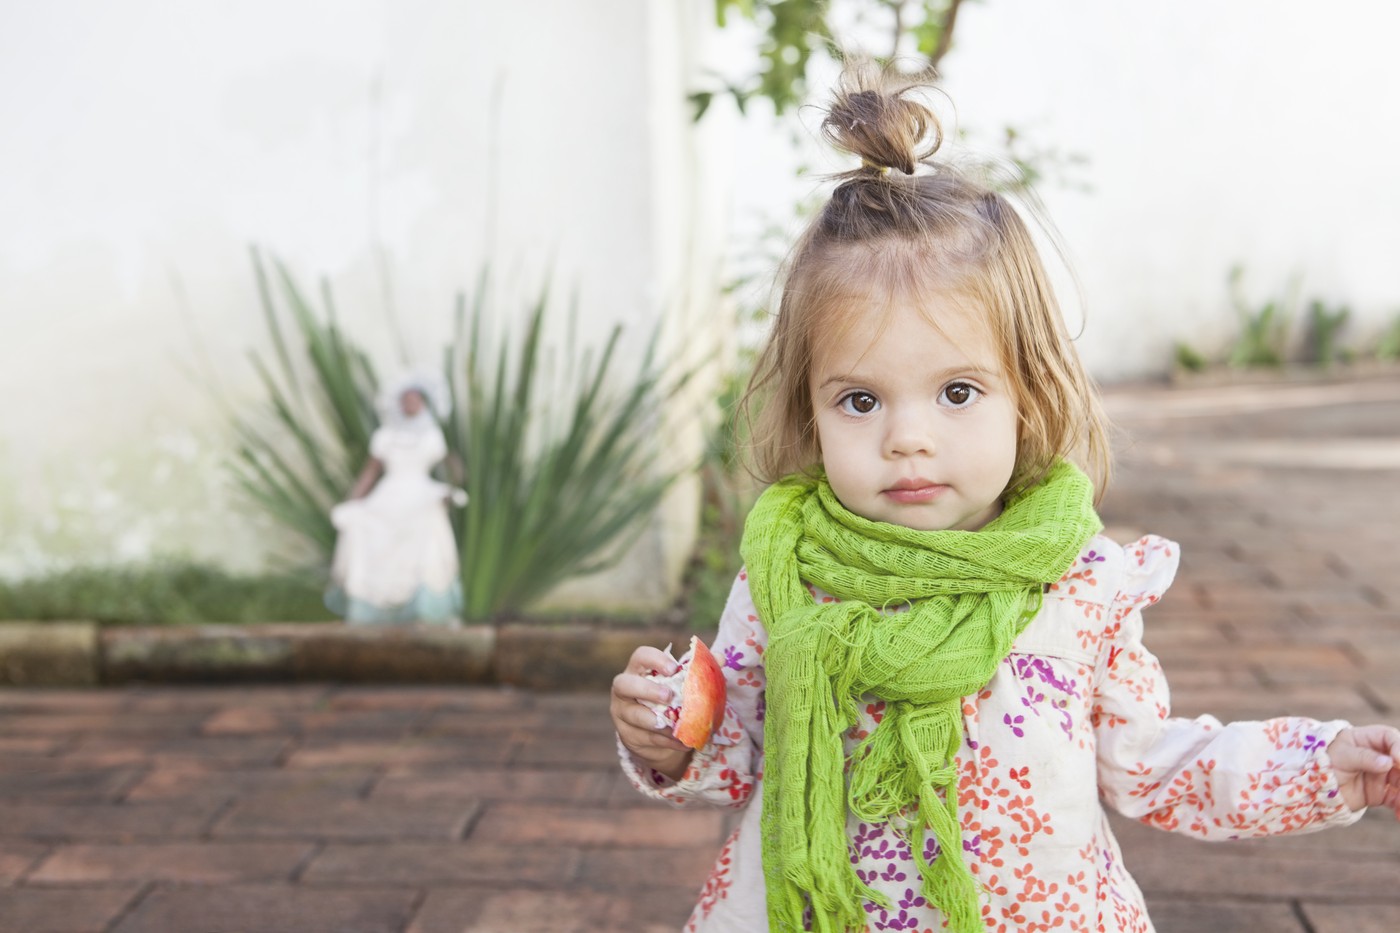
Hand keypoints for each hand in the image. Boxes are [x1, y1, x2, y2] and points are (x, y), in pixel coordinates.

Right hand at [611, 646, 693, 780]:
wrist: (659, 734)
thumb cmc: (671, 699)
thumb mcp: (683, 684)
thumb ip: (699, 670)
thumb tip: (719, 658)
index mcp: (639, 669)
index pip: (640, 656)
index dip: (655, 660)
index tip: (673, 669)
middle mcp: (624, 689)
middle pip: (624, 684)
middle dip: (647, 690)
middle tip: (669, 696)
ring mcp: (622, 713)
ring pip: (633, 716)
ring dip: (657, 722)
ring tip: (677, 726)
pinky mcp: (627, 735)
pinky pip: (645, 738)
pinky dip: (666, 740)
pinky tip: (682, 742)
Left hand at [1327, 725, 1399, 815]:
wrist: (1315, 785)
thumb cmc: (1325, 761)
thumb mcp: (1342, 756)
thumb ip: (1364, 757)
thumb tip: (1388, 762)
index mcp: (1369, 740)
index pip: (1390, 738)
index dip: (1399, 747)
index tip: (1398, 761)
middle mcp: (1381, 757)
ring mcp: (1383, 775)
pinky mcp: (1383, 793)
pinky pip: (1397, 800)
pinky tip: (1399, 815)